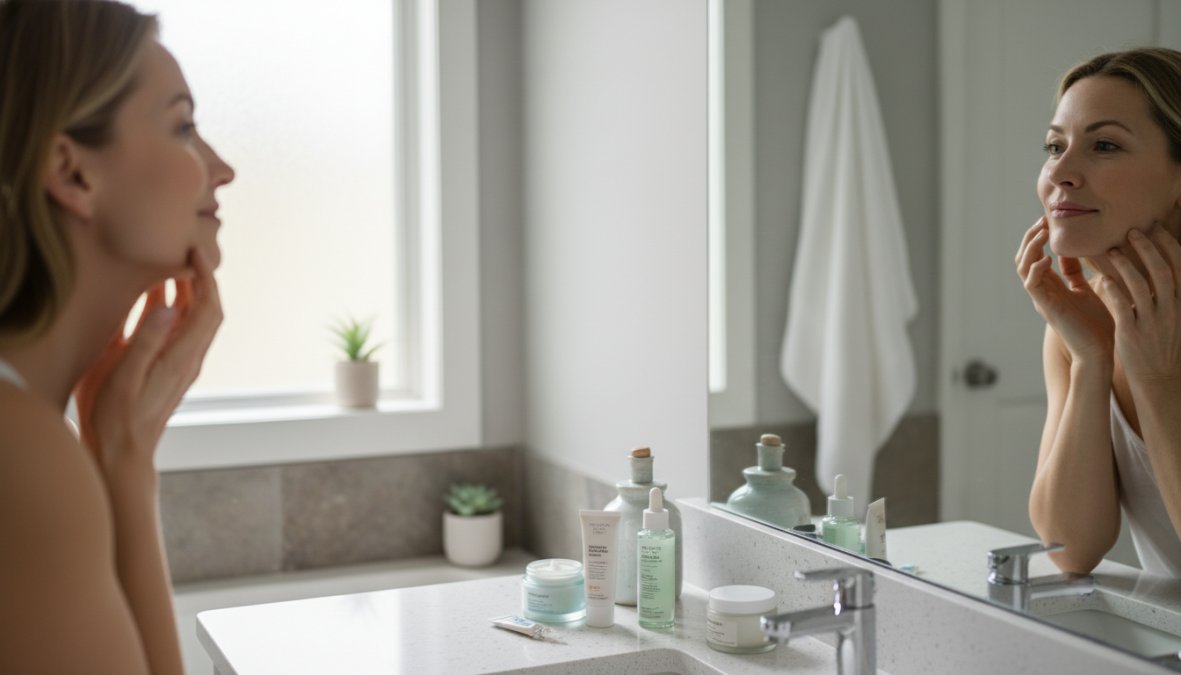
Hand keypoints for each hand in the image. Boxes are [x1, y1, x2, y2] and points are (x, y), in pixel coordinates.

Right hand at [73, 248, 222, 477]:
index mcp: (182, 357)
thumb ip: (146, 340)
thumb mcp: (125, 375)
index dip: (206, 278)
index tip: (194, 252)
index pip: (209, 309)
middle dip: (200, 279)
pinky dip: (172, 309)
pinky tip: (154, 299)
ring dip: (187, 292)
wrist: (122, 454)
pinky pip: (178, 331)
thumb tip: (170, 306)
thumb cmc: (118, 418)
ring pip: (193, 320)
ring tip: (170, 266)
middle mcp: (188, 359)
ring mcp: (180, 364)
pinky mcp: (168, 369)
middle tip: (183, 252)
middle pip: (207, 311)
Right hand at [1016, 217, 1114, 361]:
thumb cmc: (1098, 324)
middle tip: (1043, 220)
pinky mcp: (1046, 307)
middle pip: (1024, 258)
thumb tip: (1074, 252)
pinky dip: (1035, 269)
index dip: (1039, 237)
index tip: (1051, 220)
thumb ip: (1077, 272)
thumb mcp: (1087, 289)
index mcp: (1051, 286)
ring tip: (1042, 232)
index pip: (1035, 255)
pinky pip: (1031, 284)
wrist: (1100, 350)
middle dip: (1031, 237)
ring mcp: (1041, 298)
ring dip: (1030, 248)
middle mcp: (1042, 290)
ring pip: (1023, 267)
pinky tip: (1047, 258)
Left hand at [1095, 226, 1180, 386]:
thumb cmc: (1164, 344)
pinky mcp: (1132, 333)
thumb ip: (1170, 294)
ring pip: (1139, 285)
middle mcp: (1171, 309)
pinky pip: (1120, 305)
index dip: (1169, 245)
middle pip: (1162, 271)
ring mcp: (1152, 321)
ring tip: (1112, 250)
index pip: (1180, 267)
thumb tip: (1161, 267)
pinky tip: (1100, 278)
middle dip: (1148, 248)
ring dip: (1125, 264)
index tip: (1158, 228)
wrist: (1159, 378)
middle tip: (1132, 231)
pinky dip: (1111, 288)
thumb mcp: (1175, 317)